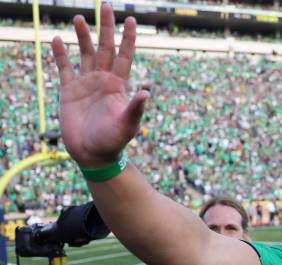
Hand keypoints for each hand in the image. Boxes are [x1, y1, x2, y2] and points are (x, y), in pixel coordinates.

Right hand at [51, 3, 148, 167]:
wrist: (93, 155)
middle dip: (106, 27)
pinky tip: (57, 39)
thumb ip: (135, 108)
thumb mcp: (127, 124)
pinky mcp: (69, 92)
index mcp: (119, 85)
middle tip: (107, 5)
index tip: (131, 20)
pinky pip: (64, 68)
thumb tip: (146, 92)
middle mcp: (103, 80)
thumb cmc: (113, 142)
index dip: (128, 38)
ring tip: (80, 18)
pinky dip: (61, 55)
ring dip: (83, 36)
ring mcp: (86, 84)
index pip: (125, 55)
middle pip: (105, 48)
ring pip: (85, 54)